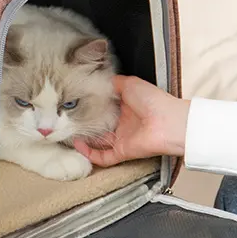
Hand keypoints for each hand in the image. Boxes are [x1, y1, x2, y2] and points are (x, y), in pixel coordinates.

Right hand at [73, 76, 189, 166]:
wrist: (168, 121)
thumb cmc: (153, 100)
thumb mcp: (130, 83)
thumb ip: (113, 82)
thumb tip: (99, 80)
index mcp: (125, 107)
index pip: (103, 108)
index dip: (89, 106)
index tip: (75, 103)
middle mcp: (122, 123)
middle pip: (98, 126)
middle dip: (84, 124)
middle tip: (68, 119)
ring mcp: (122, 139)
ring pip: (97, 143)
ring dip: (83, 140)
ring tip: (68, 132)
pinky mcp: (122, 151)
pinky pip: (103, 157)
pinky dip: (89, 154)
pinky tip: (78, 145)